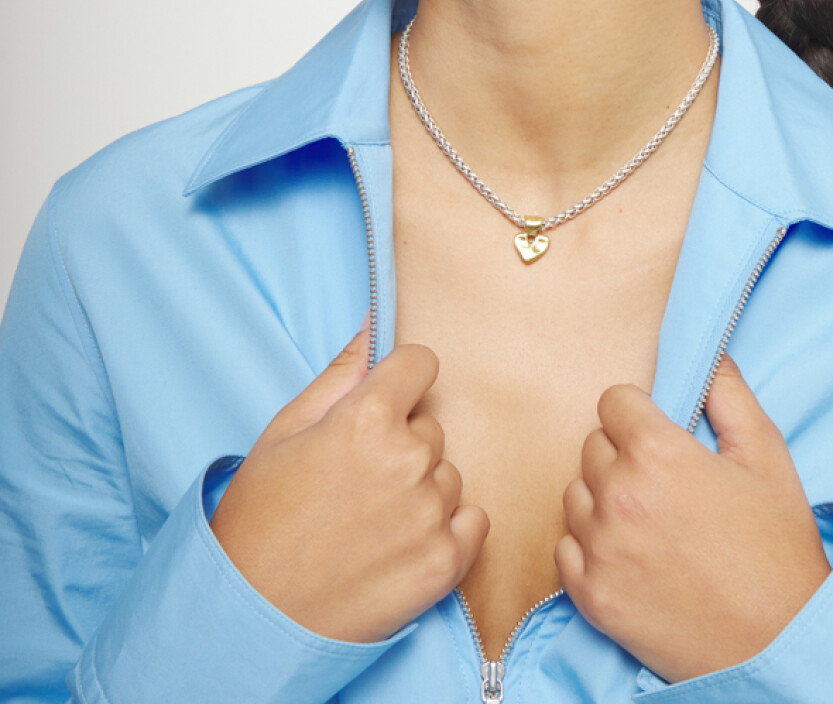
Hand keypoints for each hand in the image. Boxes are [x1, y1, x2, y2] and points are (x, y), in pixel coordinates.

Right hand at [210, 315, 488, 642]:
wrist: (251, 617)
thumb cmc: (259, 519)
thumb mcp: (284, 431)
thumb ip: (340, 373)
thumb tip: (374, 323)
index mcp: (366, 419)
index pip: (421, 363)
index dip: (400, 380)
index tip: (385, 401)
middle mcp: (407, 461)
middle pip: (430, 424)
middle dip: (402, 441)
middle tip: (355, 479)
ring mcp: (430, 514)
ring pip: (447, 474)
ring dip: (421, 488)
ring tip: (369, 518)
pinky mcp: (445, 561)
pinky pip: (472, 520)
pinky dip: (446, 529)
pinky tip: (401, 543)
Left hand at [554, 353, 830, 683]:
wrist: (781, 642)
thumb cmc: (778, 548)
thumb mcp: (766, 456)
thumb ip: (729, 394)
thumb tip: (708, 356)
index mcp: (657, 454)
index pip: (612, 401)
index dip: (638, 412)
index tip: (659, 431)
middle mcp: (618, 496)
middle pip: (592, 446)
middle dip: (623, 454)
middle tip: (664, 482)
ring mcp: (599, 548)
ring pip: (576, 494)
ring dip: (603, 498)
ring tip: (650, 520)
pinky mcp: (589, 595)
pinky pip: (565, 548)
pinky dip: (590, 547)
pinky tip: (630, 554)